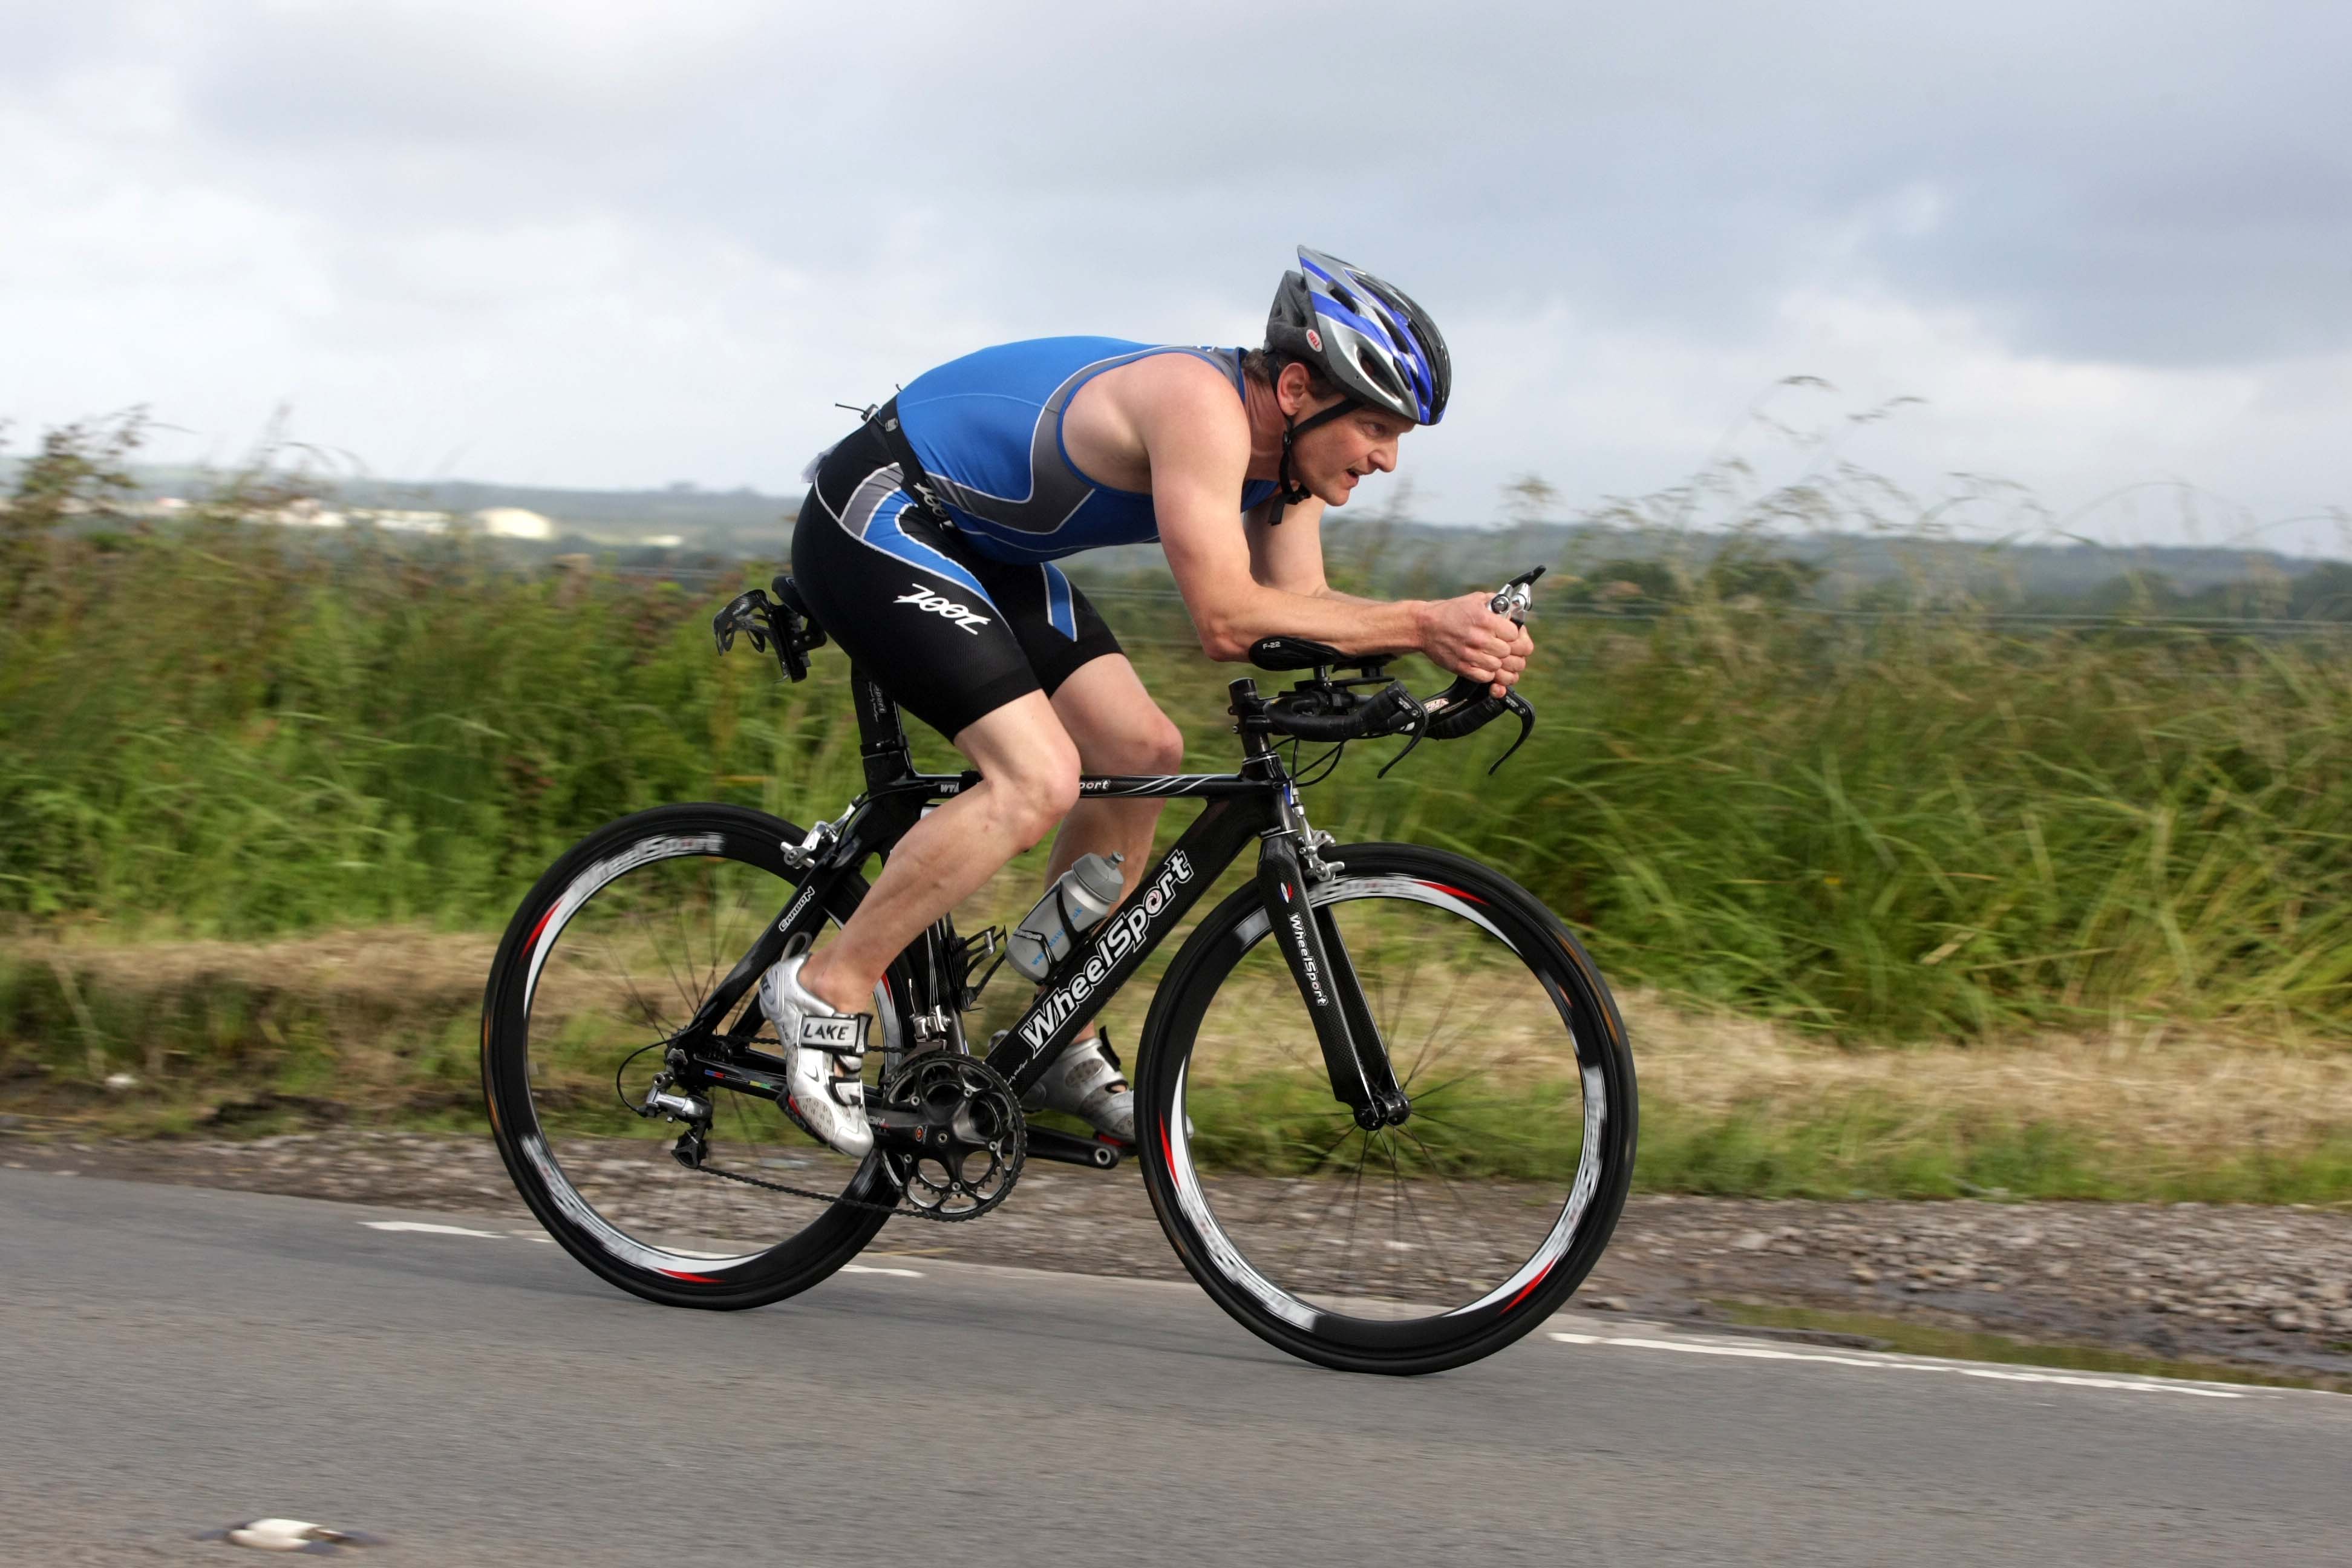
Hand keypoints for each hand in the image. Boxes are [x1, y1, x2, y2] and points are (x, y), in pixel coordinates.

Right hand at [1419, 593, 1533, 697]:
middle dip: (1507, 649)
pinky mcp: (1462, 667)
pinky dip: (1488, 673)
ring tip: (1492, 655)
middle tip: (1503, 647)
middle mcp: (1479, 638)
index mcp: (1485, 620)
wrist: (1424, 626)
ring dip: (1498, 662)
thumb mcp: (1475, 599)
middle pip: (1508, 652)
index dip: (1514, 635)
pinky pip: (1485, 677)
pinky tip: (1484, 664)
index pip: (1515, 634)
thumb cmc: (1449, 612)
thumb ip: (1496, 603)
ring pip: (1498, 667)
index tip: (1509, 635)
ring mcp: (1470, 655)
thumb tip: (1512, 608)